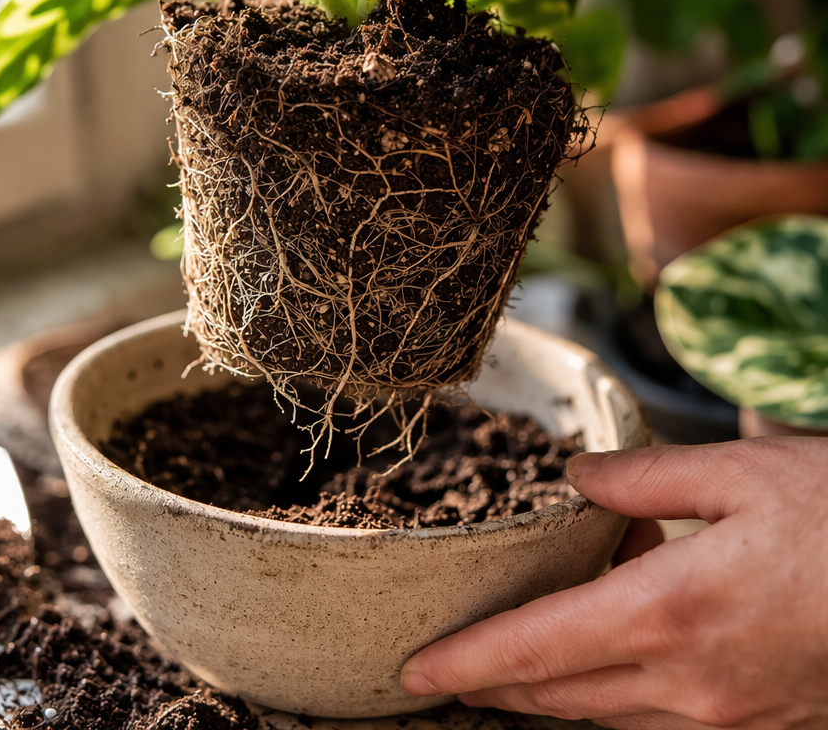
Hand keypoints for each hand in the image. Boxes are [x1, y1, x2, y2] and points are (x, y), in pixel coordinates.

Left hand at [400, 439, 827, 728]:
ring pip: (607, 718)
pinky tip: (608, 667)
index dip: (467, 664)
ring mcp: (730, 715)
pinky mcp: (763, 725)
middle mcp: (690, 680)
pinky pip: (662, 724)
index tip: (412, 671)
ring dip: (548, 697)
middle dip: (494, 688)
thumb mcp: (738, 471)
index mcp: (668, 610)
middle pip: (559, 697)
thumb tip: (575, 480)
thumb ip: (643, 477)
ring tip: (506, 671)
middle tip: (443, 672)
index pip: (535, 650)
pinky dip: (614, 699)